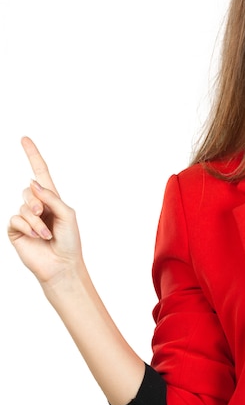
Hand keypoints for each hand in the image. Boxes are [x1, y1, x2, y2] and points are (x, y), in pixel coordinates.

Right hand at [8, 137, 83, 286]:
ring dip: (36, 220)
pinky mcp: (15, 230)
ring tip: (46, 234)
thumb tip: (32, 182)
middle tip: (45, 215)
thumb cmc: (70, 241)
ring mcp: (25, 217)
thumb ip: (51, 197)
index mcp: (51, 199)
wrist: (62, 265)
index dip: (32, 155)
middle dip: (37, 202)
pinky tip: (37, 237)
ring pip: (22, 206)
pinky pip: (14, 218)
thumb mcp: (67, 215)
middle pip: (28, 189)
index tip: (24, 138)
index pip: (40, 172)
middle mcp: (37, 205)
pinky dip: (28, 227)